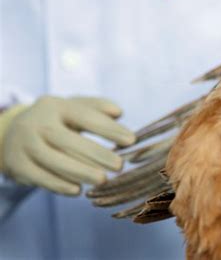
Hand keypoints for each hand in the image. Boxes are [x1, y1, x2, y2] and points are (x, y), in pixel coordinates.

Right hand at [0, 96, 135, 194]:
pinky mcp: (17, 166)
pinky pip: (40, 178)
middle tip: (120, 165)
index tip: (131, 140)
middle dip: (96, 154)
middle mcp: (37, 123)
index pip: (85, 116)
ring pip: (54, 161)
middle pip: (68, 140)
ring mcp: (25, 145)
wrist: (10, 134)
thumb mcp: (72, 108)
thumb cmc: (55, 121)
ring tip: (103, 180)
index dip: (109, 128)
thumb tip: (119, 113)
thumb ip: (97, 107)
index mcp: (55, 106)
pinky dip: (59, 185)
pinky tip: (77, 190)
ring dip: (80, 172)